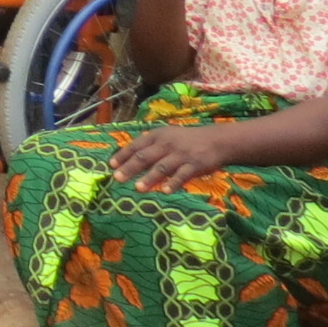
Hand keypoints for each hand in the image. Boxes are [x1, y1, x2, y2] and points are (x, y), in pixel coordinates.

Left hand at [112, 124, 235, 191]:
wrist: (216, 140)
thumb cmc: (186, 140)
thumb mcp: (167, 136)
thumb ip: (150, 145)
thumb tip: (129, 157)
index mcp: (158, 135)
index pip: (136, 145)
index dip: (123, 155)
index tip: (111, 165)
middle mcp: (167, 144)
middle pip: (145, 157)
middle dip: (130, 168)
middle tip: (117, 178)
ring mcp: (181, 155)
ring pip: (162, 167)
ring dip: (149, 178)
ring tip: (138, 188)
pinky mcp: (195, 165)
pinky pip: (182, 175)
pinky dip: (174, 183)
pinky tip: (165, 191)